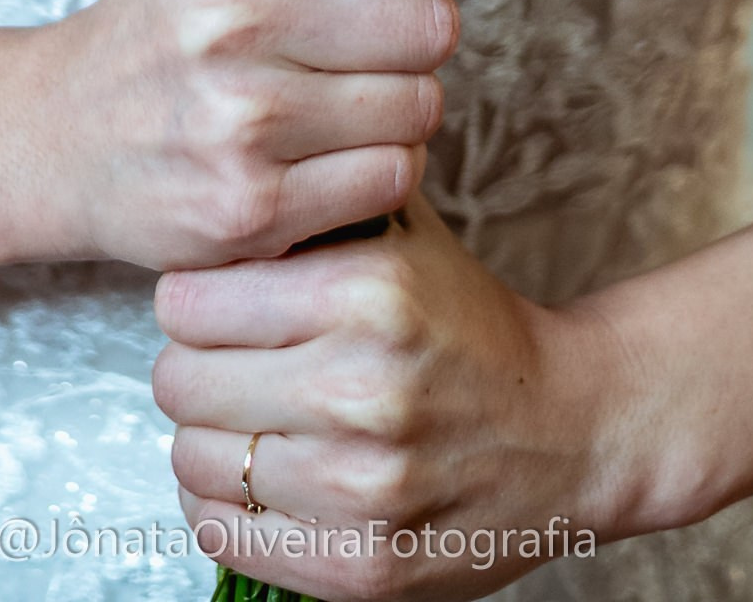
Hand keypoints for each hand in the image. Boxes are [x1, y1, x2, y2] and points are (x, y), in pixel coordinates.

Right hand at [39, 0, 457, 272]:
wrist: (66, 133)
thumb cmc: (167, 12)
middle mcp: (236, 16)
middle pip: (431, 24)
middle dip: (416, 31)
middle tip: (371, 39)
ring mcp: (244, 120)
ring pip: (421, 104)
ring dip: (399, 102)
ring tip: (344, 93)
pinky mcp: (254, 208)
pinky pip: (393, 177)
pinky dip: (377, 165)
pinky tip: (329, 149)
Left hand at [154, 193, 649, 597]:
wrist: (571, 430)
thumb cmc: (468, 325)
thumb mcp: (400, 232)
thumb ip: (311, 204)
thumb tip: (214, 188)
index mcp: (368, 292)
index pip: (188, 299)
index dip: (192, 297)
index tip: (215, 304)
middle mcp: (362, 390)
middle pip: (181, 382)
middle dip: (195, 366)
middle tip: (229, 363)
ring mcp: (363, 489)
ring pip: (195, 461)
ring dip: (210, 440)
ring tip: (250, 420)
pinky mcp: (364, 567)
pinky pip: (227, 537)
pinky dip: (224, 508)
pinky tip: (259, 477)